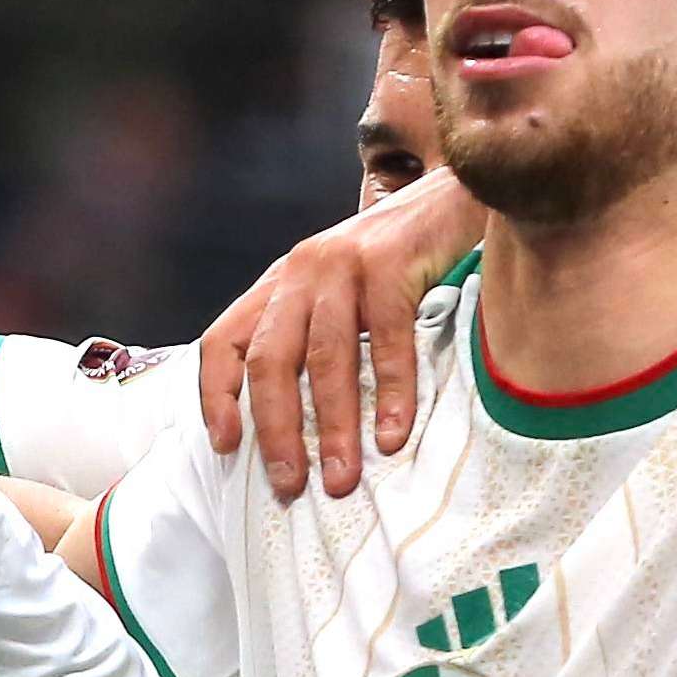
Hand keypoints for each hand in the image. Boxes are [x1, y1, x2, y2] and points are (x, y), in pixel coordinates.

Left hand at [195, 168, 481, 500]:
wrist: (461, 190)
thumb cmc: (401, 258)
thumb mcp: (341, 294)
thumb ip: (315, 339)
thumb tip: (301, 430)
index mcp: (279, 285)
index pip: (224, 342)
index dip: (216, 396)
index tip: (225, 447)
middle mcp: (300, 271)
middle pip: (270, 360)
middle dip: (277, 430)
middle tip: (290, 485)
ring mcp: (343, 264)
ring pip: (325, 357)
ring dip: (333, 426)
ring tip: (342, 480)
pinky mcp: (390, 262)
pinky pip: (387, 340)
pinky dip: (391, 393)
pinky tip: (393, 436)